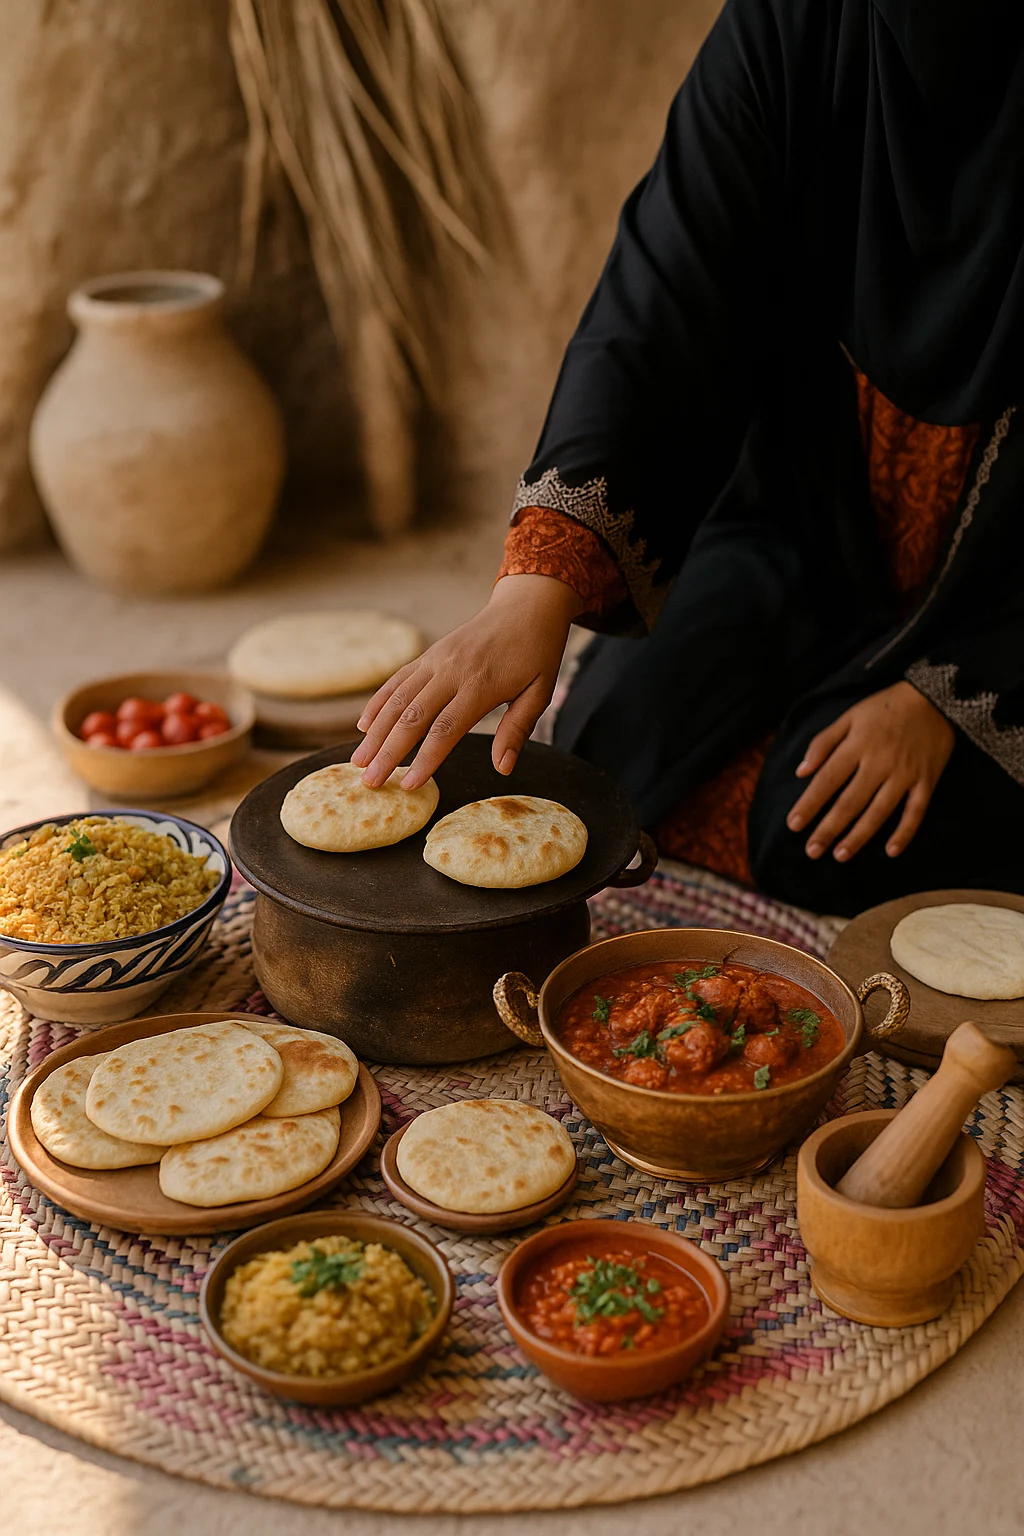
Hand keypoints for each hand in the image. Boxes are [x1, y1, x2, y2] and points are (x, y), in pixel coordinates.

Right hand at [350, 574, 582, 789]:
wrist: (525, 606)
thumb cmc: (537, 653)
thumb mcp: (539, 692)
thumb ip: (518, 730)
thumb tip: (503, 768)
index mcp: (481, 685)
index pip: (445, 729)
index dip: (424, 759)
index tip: (409, 785)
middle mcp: (451, 671)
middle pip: (412, 717)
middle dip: (388, 752)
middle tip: (369, 782)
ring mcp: (436, 661)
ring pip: (397, 700)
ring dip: (375, 732)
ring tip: (357, 761)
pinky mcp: (429, 655)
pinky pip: (398, 680)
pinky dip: (378, 703)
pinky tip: (364, 726)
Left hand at [786, 681, 954, 861]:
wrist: (935, 698)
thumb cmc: (884, 707)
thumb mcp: (849, 716)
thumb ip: (823, 743)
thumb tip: (800, 772)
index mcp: (857, 746)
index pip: (827, 780)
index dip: (809, 804)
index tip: (793, 825)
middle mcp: (880, 763)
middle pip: (850, 801)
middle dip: (829, 829)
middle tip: (812, 851)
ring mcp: (905, 774)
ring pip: (879, 811)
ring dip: (859, 836)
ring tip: (840, 855)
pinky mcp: (927, 781)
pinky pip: (916, 811)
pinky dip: (905, 832)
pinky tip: (891, 851)